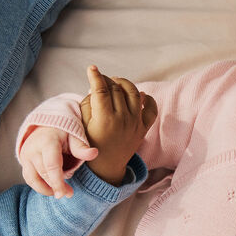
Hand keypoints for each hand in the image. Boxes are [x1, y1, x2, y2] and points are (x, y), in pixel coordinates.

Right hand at [19, 126, 98, 198]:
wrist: (46, 126)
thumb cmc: (63, 133)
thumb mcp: (74, 137)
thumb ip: (82, 148)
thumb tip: (94, 153)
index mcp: (47, 142)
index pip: (51, 165)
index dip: (57, 181)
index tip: (65, 194)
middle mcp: (33, 149)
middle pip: (43, 174)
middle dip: (56, 186)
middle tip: (69, 193)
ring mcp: (26, 156)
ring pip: (33, 179)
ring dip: (47, 189)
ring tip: (60, 191)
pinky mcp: (23, 162)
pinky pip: (29, 179)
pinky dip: (40, 186)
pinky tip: (51, 188)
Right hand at [80, 66, 157, 184]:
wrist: (107, 166)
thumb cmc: (92, 144)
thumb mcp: (83, 124)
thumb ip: (88, 104)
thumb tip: (96, 88)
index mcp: (105, 119)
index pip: (102, 89)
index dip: (96, 76)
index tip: (92, 69)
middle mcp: (123, 119)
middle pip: (116, 88)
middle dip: (107, 79)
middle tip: (101, 80)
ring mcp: (136, 123)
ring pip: (134, 93)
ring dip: (124, 83)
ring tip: (116, 83)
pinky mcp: (144, 128)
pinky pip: (151, 109)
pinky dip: (148, 99)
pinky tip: (140, 96)